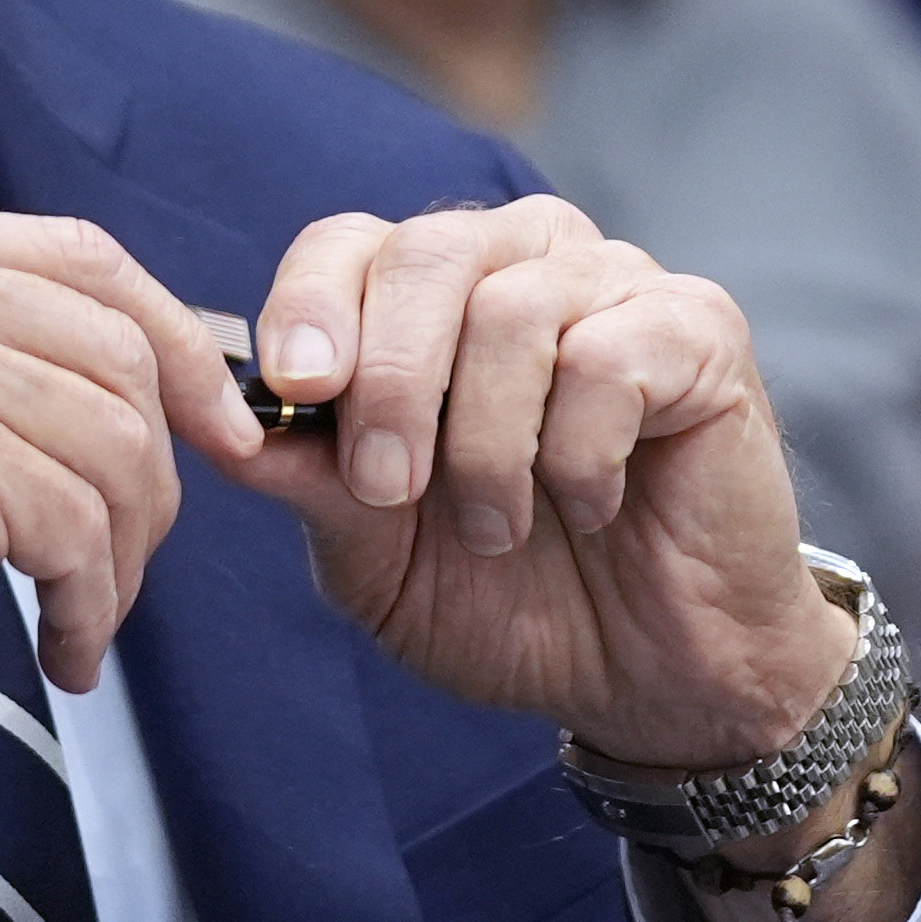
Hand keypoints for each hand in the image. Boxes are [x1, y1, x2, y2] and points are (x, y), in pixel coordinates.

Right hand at [0, 200, 243, 759]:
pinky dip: (90, 604)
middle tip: (126, 558)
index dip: (172, 341)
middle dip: (154, 469)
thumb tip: (148, 364)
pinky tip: (59, 648)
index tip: (215, 422)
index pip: (80, 255)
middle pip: (116, 348)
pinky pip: (80, 529)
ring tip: (80, 612)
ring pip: (115, 442)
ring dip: (122, 553)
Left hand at [213, 198, 853, 776]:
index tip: (296, 392)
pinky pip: (608, 359)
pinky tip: (593, 503)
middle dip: (389, 382)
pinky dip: (580, 454)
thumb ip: (309, 481)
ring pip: (513, 311)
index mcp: (431, 299)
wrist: (649, 676)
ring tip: (499, 527)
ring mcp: (616, 284)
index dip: (308, 308)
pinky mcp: (698, 329)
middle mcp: (521, 262)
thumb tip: (222, 427)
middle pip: (424, 253)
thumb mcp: (377, 557)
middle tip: (391, 490)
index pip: (346, 244)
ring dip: (485, 445)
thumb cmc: (511, 600)